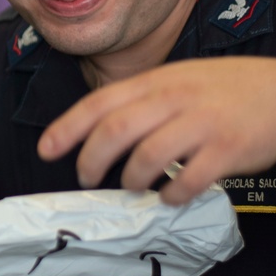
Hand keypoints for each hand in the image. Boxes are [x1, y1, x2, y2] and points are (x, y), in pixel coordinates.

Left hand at [37, 57, 275, 203]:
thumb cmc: (224, 88)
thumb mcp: (175, 79)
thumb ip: (139, 100)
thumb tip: (97, 129)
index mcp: (154, 82)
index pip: (98, 103)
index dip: (67, 128)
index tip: (46, 150)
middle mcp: (173, 99)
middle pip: (115, 130)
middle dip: (90, 159)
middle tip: (84, 177)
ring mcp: (201, 124)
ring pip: (147, 156)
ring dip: (130, 179)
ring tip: (131, 186)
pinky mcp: (228, 150)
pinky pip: (189, 180)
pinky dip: (171, 195)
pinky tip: (169, 197)